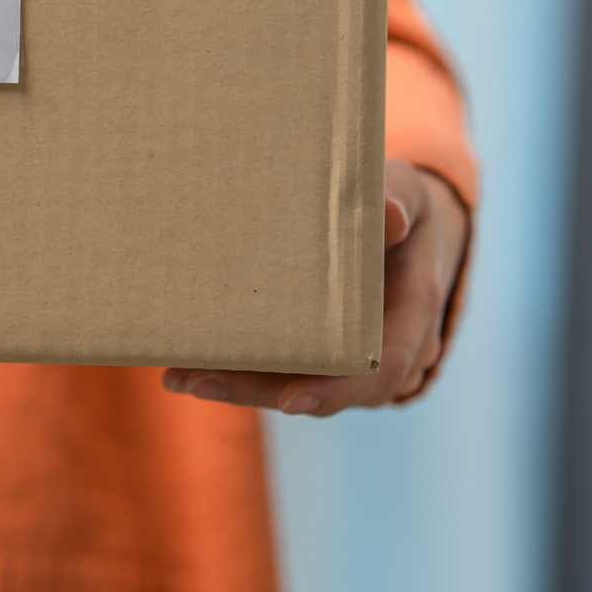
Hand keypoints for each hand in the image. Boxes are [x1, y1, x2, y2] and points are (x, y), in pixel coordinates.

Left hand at [162, 158, 467, 414]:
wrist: (402, 225)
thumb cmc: (396, 202)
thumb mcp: (405, 190)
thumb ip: (399, 197)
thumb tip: (391, 216)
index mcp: (412, 312)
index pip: (381, 366)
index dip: (337, 388)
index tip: (290, 400)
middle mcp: (387, 349)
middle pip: (324, 390)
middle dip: (258, 391)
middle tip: (195, 380)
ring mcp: (354, 359)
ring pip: (296, 387)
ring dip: (239, 386)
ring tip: (179, 375)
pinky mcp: (324, 356)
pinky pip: (285, 373)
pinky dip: (242, 371)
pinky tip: (191, 365)